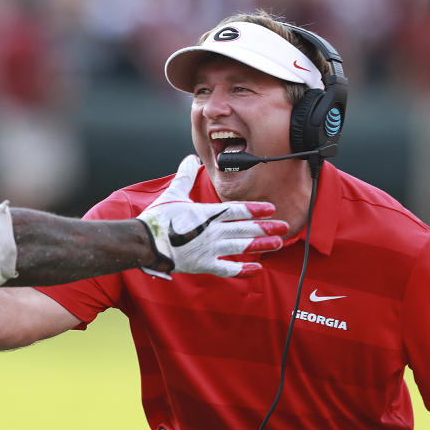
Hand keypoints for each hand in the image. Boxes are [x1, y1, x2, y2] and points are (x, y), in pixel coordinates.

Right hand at [136, 155, 287, 278]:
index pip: (237, 210)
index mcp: (207, 213)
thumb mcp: (172, 194)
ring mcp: (210, 249)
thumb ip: (184, 176)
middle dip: (266, 227)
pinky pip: (228, 269)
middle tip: (284, 226)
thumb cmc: (157, 219)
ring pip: (241, 247)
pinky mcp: (203, 265)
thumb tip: (189, 159)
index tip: (271, 208)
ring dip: (261, 245)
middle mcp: (213, 231)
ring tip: (277, 243)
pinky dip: (243, 270)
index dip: (255, 209)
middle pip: (245, 228)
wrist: (145, 243)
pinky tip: (256, 269)